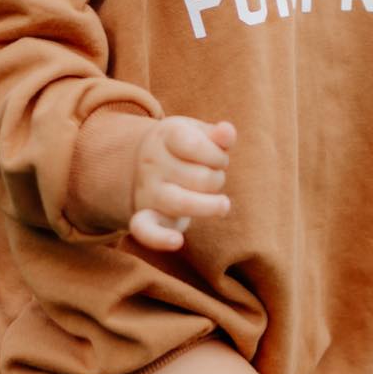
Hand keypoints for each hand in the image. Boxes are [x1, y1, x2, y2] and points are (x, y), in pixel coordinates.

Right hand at [128, 117, 234, 252]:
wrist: (144, 162)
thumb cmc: (184, 147)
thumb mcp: (199, 133)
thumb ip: (218, 136)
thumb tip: (227, 132)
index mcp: (165, 136)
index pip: (195, 145)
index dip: (216, 153)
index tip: (218, 156)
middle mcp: (151, 163)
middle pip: (199, 178)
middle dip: (216, 178)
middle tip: (212, 177)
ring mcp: (148, 191)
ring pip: (182, 202)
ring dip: (209, 205)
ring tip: (222, 204)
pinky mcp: (146, 216)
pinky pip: (145, 230)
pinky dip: (159, 239)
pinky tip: (176, 241)